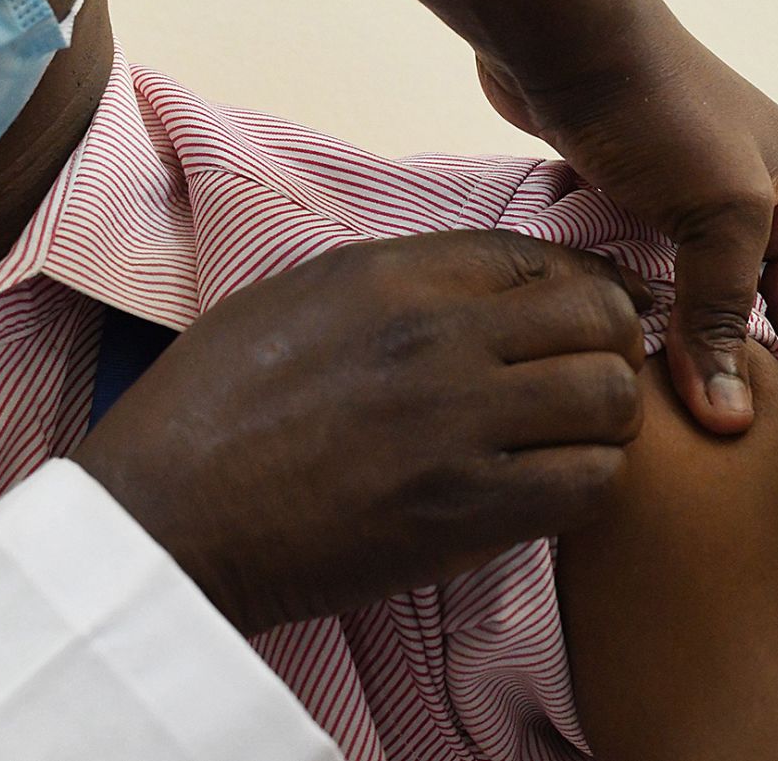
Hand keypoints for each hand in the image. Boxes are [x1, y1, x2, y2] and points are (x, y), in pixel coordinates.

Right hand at [71, 229, 648, 634]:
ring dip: (608, 421)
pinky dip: (589, 485)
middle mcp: (438, 338)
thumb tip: (483, 284)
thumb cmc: (213, 409)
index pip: (542, 259)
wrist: (164, 518)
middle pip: (598, 319)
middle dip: (613, 347)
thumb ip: (397, 280)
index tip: (604, 311)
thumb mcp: (295, 300)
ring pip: (609, 399)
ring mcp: (457, 423)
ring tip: (577, 439)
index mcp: (393, 277)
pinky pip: (588, 484)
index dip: (590, 285)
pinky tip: (552, 490)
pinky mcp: (465, 509)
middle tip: (594, 380)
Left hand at [477, 21, 777, 436]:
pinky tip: (624, 367)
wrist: (561, 35)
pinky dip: (640, 320)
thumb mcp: (719, 211)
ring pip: (697, 301)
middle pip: (757, 310)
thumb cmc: (658, 106)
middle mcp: (753, 202)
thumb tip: (729, 419)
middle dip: (742, 371)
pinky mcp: (631, 204)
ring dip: (684, 351)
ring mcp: (688, 203)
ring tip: (676, 427)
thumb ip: (722, 312)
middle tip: (729, 452)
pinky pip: (648, 281)